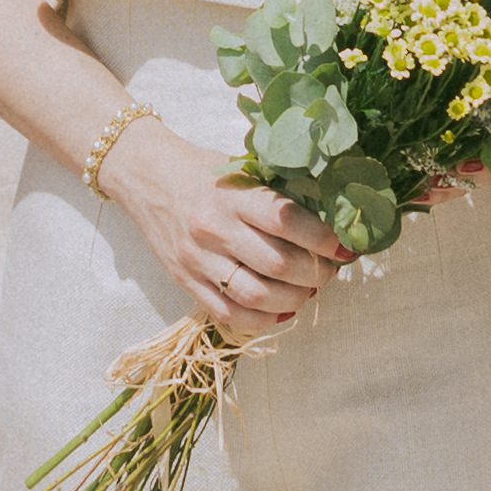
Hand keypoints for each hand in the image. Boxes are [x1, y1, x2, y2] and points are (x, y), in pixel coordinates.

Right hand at [116, 136, 347, 341]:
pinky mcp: (185, 281)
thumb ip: (276, 195)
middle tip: (330, 269)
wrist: (145, 177)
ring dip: (294, 299)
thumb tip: (329, 220)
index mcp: (232, 195)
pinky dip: (263, 319)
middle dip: (316, 273)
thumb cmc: (201, 171)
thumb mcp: (239, 171)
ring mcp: (198, 259)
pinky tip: (283, 310)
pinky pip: (229, 313)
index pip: (285, 220)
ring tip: (309, 290)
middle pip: (277, 264)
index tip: (344, 246)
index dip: (322, 238)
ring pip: (256, 295)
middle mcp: (214, 228)